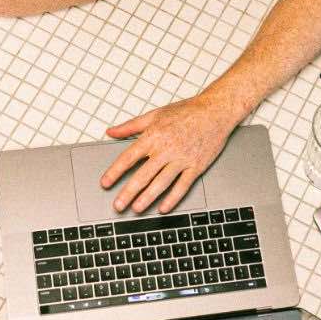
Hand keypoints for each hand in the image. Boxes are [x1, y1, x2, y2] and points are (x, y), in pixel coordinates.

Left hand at [101, 94, 240, 213]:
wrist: (215, 111)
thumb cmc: (187, 111)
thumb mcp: (155, 114)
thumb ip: (130, 126)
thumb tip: (111, 131)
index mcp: (154, 135)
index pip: (129, 157)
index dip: (115, 172)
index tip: (105, 183)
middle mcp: (166, 148)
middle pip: (143, 174)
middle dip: (129, 192)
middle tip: (118, 205)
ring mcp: (182, 159)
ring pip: (161, 182)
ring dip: (148, 198)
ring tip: (136, 209)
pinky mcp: (196, 166)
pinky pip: (183, 185)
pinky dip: (173, 198)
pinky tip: (163, 208)